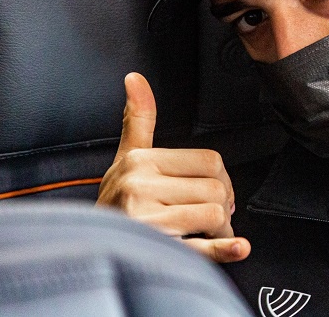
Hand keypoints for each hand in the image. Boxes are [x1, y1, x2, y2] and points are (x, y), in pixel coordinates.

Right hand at [97, 72, 250, 262]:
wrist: (90, 250)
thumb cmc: (116, 204)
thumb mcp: (125, 158)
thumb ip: (138, 119)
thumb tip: (135, 78)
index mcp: (140, 162)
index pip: (209, 161)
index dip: (221, 179)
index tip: (215, 193)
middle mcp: (139, 188)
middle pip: (215, 189)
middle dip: (222, 208)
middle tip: (210, 220)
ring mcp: (146, 221)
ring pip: (213, 215)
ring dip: (219, 232)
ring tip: (203, 236)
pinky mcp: (154, 251)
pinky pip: (199, 249)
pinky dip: (224, 251)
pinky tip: (238, 248)